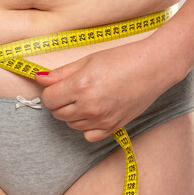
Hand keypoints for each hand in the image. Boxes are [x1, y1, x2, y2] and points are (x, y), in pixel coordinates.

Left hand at [35, 39, 182, 141]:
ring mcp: (101, 119)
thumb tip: (39, 78)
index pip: (49, 99)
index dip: (51, 91)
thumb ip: (61, 72)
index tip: (58, 85)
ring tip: (86, 97)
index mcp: (80, 86)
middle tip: (73, 89)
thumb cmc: (122, 59)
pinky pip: (88, 135)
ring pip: (71, 124)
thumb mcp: (87, 60)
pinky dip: (86, 126)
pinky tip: (94, 112)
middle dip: (60, 102)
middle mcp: (89, 106)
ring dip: (72, 113)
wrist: (153, 67)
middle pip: (57, 113)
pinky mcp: (113, 127)